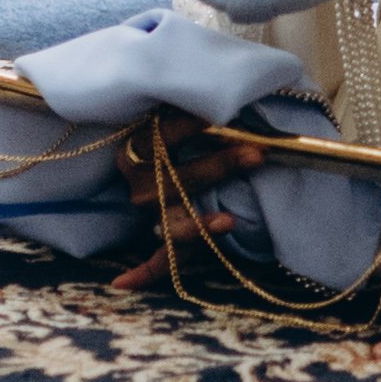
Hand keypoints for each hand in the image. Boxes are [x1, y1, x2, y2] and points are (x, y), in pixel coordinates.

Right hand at [104, 114, 254, 293]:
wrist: (164, 154)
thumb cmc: (185, 128)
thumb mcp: (181, 113)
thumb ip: (198, 107)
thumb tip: (233, 97)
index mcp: (138, 147)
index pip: (161, 136)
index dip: (190, 127)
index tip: (221, 116)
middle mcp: (140, 182)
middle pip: (175, 179)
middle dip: (219, 166)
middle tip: (257, 154)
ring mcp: (151, 212)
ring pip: (173, 221)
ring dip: (200, 224)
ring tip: (229, 222)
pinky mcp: (163, 234)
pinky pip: (156, 259)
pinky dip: (142, 272)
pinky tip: (123, 283)